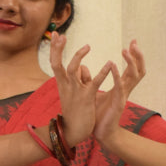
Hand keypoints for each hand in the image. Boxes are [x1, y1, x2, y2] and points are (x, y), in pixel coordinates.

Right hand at [49, 33, 111, 147]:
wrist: (73, 132)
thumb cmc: (74, 112)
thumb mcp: (74, 93)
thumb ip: (79, 78)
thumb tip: (83, 67)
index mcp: (62, 84)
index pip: (55, 62)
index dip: (54, 48)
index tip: (55, 34)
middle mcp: (66, 85)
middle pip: (57, 63)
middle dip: (57, 49)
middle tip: (61, 35)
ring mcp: (76, 91)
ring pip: (73, 69)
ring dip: (79, 56)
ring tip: (88, 46)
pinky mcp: (87, 98)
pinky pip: (94, 82)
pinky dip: (103, 72)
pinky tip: (110, 63)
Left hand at [93, 40, 145, 148]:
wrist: (102, 133)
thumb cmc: (99, 114)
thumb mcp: (93, 93)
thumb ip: (89, 80)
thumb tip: (82, 67)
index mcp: (121, 87)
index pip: (132, 68)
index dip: (134, 55)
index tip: (132, 41)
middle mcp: (125, 90)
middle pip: (138, 69)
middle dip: (138, 56)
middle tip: (134, 42)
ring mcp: (123, 96)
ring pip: (133, 76)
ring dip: (130, 62)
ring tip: (126, 50)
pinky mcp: (118, 103)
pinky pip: (119, 87)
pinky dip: (117, 76)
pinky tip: (113, 65)